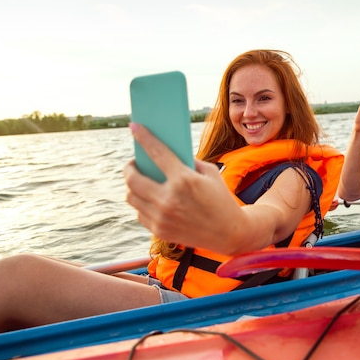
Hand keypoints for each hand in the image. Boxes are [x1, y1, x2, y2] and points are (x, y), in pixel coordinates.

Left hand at [124, 123, 240, 250]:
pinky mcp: (160, 231)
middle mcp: (169, 199)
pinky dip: (143, 204)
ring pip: (131, 197)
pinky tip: (149, 198)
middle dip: (129, 168)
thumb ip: (188, 162)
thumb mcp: (210, 173)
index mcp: (184, 180)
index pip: (157, 152)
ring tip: (138, 181)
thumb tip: (163, 154)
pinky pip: (140, 213)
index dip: (143, 137)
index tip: (134, 126)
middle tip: (133, 164)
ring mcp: (162, 217)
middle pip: (132, 179)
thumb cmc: (221, 198)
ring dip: (133, 186)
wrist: (230, 232)